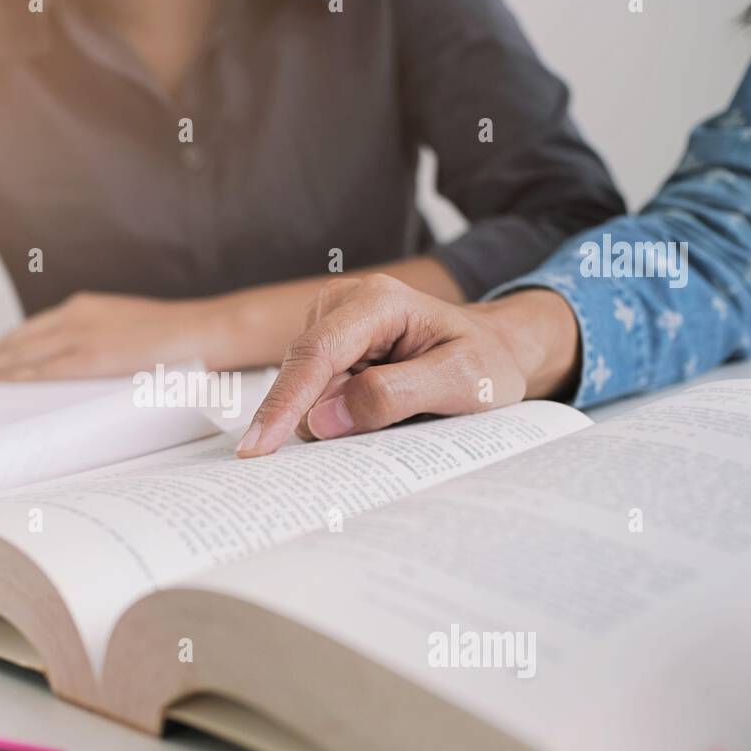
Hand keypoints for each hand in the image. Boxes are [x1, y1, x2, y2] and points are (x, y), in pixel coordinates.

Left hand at [0, 292, 229, 381]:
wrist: (209, 329)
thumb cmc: (178, 342)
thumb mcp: (130, 336)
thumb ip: (101, 349)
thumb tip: (79, 375)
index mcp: (85, 308)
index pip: (30, 331)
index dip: (1, 349)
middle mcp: (76, 315)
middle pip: (17, 341)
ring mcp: (82, 334)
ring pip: (21, 354)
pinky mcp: (92, 355)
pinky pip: (41, 370)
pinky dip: (13, 379)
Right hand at [235, 275, 578, 456]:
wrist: (493, 349)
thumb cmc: (483, 363)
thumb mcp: (462, 382)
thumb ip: (394, 396)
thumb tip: (323, 419)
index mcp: (378, 301)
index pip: (316, 355)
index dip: (284, 404)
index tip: (257, 448)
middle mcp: (342, 304)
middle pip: (302, 375)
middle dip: (318, 421)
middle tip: (376, 443)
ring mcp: (328, 324)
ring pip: (303, 391)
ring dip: (332, 420)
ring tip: (394, 418)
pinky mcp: (324, 348)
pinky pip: (310, 395)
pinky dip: (331, 417)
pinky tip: (369, 418)